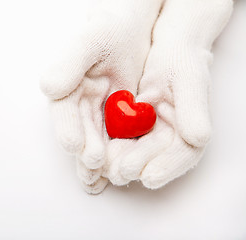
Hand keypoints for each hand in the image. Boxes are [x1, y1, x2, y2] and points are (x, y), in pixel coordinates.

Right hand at [40, 0, 163, 193]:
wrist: (129, 34)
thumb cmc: (108, 32)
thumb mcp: (90, 41)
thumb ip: (69, 62)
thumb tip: (50, 88)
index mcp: (66, 88)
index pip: (64, 112)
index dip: (68, 128)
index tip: (74, 145)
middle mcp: (77, 105)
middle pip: (80, 132)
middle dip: (84, 150)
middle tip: (93, 165)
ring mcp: (96, 114)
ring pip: (94, 141)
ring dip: (96, 162)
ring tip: (98, 181)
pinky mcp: (114, 119)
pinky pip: (113, 140)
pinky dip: (113, 156)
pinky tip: (114, 172)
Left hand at [106, 0, 232, 188]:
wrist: (164, 52)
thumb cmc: (180, 62)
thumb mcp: (188, 80)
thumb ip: (193, 109)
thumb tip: (198, 138)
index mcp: (190, 130)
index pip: (183, 155)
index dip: (166, 168)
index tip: (148, 176)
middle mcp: (170, 137)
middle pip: (154, 160)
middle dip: (136, 167)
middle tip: (118, 172)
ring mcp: (150, 134)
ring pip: (135, 155)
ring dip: (120, 162)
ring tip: (105, 166)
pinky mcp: (131, 128)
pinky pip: (121, 142)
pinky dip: (109, 148)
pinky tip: (97, 152)